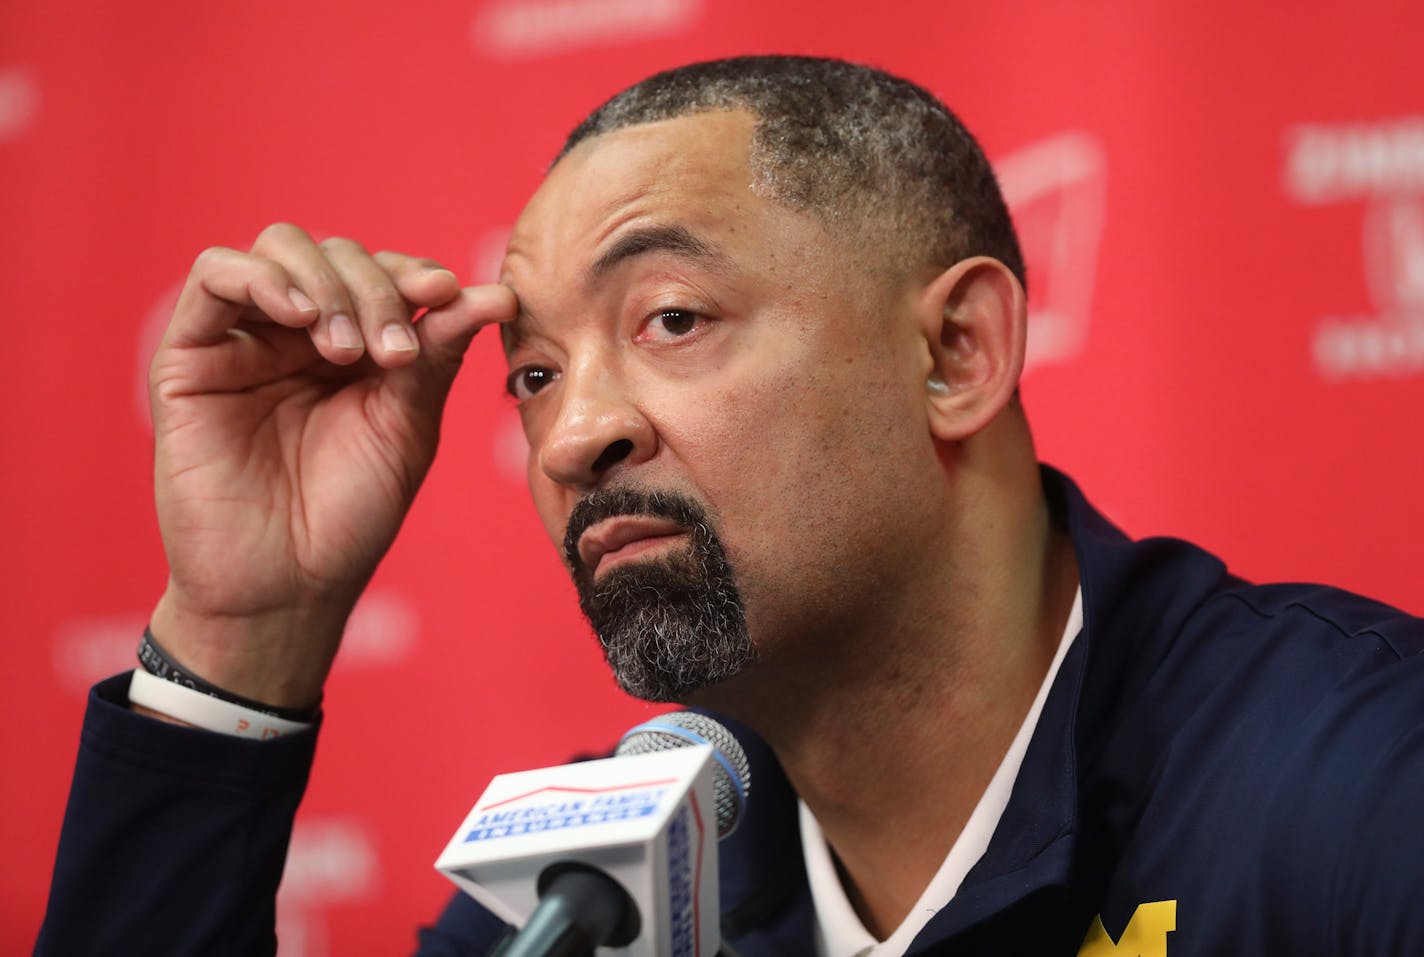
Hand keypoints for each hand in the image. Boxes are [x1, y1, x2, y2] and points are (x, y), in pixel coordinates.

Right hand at [146, 223, 515, 708]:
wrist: (287, 586)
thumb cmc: (350, 515)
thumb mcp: (407, 426)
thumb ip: (438, 353)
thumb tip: (497, 293)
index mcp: (353, 346)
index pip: (382, 273)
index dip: (415, 274)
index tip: (449, 293)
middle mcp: (297, 334)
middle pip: (336, 255)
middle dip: (376, 290)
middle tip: (395, 354)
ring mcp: (243, 340)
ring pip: (279, 249)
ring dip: (328, 283)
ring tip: (349, 349)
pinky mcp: (189, 357)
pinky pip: (212, 276)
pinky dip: (261, 278)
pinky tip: (300, 316)